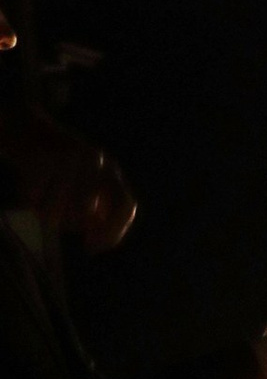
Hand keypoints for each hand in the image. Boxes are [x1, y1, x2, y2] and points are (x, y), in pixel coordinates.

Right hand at [8, 114, 137, 252]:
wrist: (29, 130)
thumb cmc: (61, 168)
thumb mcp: (87, 185)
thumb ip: (99, 211)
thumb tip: (98, 238)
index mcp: (110, 171)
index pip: (126, 206)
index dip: (113, 232)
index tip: (91, 248)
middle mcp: (95, 161)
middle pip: (85, 211)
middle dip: (71, 222)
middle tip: (62, 220)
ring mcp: (67, 157)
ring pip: (55, 209)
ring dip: (48, 214)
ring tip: (45, 206)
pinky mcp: (40, 157)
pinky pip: (33, 197)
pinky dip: (30, 200)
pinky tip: (32, 193)